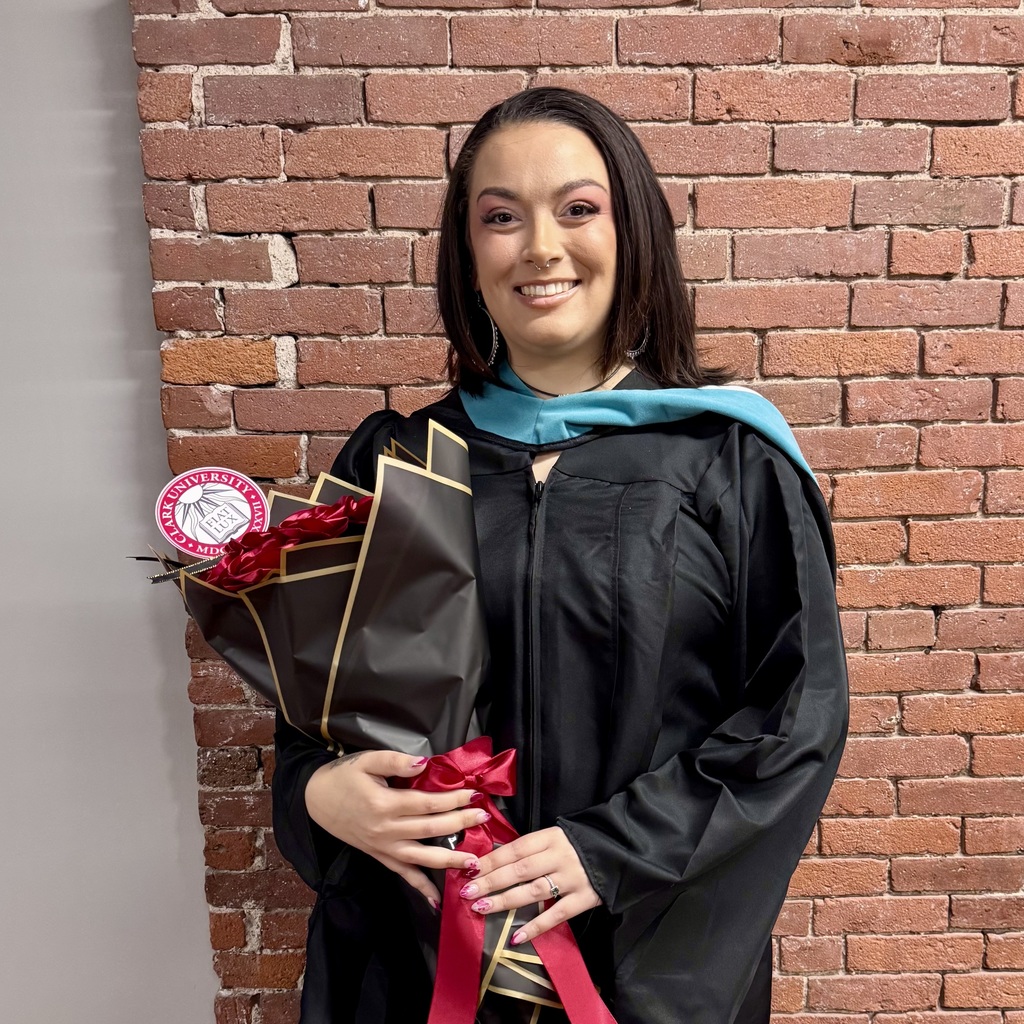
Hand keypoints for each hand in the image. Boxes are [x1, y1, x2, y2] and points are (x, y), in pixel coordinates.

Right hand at [305, 749, 488, 906]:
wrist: (314, 800)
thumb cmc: (343, 776)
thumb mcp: (366, 760)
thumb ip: (396, 761)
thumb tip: (425, 763)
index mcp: (385, 804)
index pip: (428, 803)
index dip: (453, 800)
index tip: (474, 794)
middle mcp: (386, 830)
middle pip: (431, 829)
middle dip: (460, 824)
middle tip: (484, 817)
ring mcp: (383, 848)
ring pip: (422, 858)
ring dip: (449, 860)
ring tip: (474, 861)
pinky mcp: (379, 857)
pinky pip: (403, 875)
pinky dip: (420, 888)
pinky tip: (438, 900)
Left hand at [458, 826, 601, 944]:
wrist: (621, 850)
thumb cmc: (581, 843)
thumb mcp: (556, 836)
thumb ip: (531, 848)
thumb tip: (494, 860)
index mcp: (551, 837)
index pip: (516, 849)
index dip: (492, 859)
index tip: (470, 869)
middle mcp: (560, 857)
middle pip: (520, 870)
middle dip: (491, 881)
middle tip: (467, 892)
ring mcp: (572, 879)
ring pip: (534, 891)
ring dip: (505, 901)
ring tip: (481, 908)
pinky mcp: (584, 899)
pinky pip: (557, 915)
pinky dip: (536, 926)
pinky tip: (516, 937)